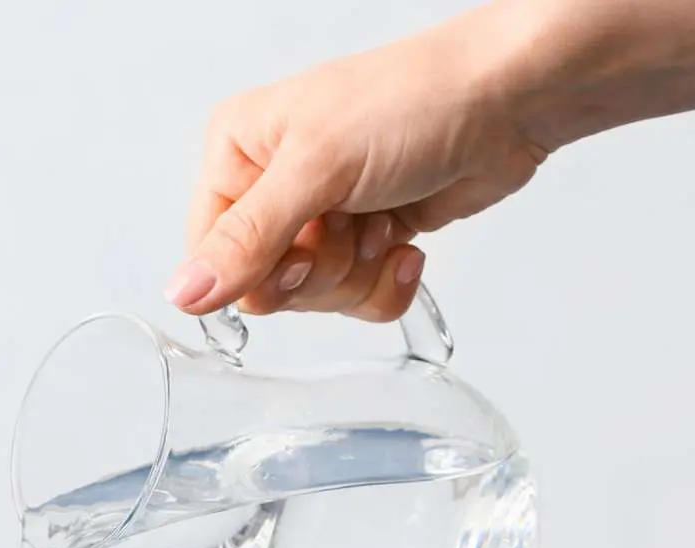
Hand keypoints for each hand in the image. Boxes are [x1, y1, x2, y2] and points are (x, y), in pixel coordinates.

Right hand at [167, 5, 548, 320]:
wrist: (510, 100)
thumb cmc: (414, 101)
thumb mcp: (315, 169)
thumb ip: (247, 241)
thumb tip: (184, 293)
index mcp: (238, 153)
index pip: (212, 254)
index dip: (257, 271)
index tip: (301, 247)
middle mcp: (272, 186)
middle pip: (263, 285)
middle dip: (318, 269)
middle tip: (349, 223)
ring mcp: (321, 217)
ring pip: (312, 298)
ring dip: (357, 271)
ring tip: (383, 218)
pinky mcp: (366, 241)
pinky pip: (354, 300)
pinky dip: (385, 282)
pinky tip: (405, 241)